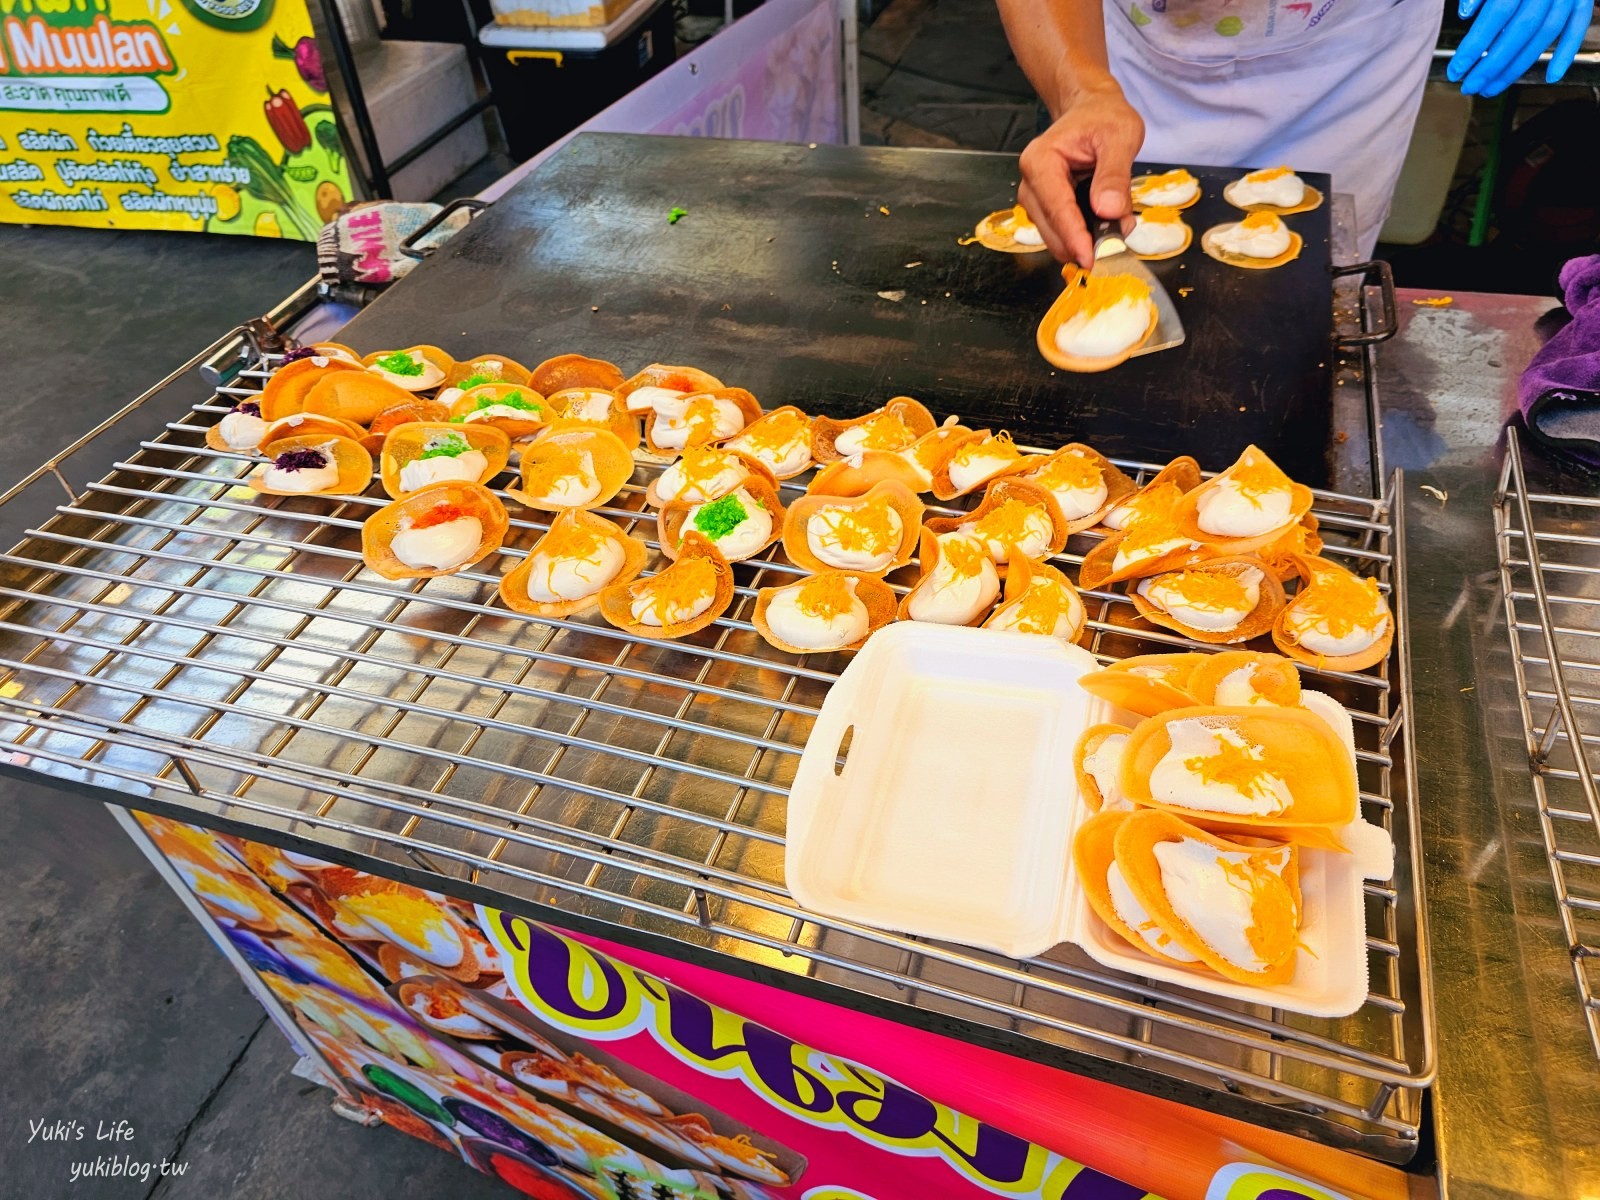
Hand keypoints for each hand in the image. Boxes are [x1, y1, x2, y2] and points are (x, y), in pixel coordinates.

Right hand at [1017, 85, 1144, 266]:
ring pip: (1055, 236)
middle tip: (1118, 243)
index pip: (1057, 208)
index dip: (1075, 237)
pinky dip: (1084, 236)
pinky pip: (1061, 232)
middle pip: (1051, 229)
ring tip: (1117, 227)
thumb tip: (1108, 211)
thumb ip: (1114, 175)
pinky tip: (1104, 226)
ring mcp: (1035, 198)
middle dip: (1082, 242)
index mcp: (1040, 160)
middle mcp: (1030, 183)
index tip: (1092, 259)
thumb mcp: (1120, 137)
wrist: (1092, 111)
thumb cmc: (1103, 118)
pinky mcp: (1045, 209)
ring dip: (1084, 240)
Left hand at [1447, 0, 1594, 94]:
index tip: (1456, 70)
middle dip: (1493, 65)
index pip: (1497, 14)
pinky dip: (1566, 52)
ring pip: (1546, 34)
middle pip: (1521, 30)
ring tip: (1492, 88)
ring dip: (1519, 67)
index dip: (1475, 46)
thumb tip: (1467, 14)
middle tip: (1470, 86)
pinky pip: (1579, 25)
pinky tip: (1551, 76)